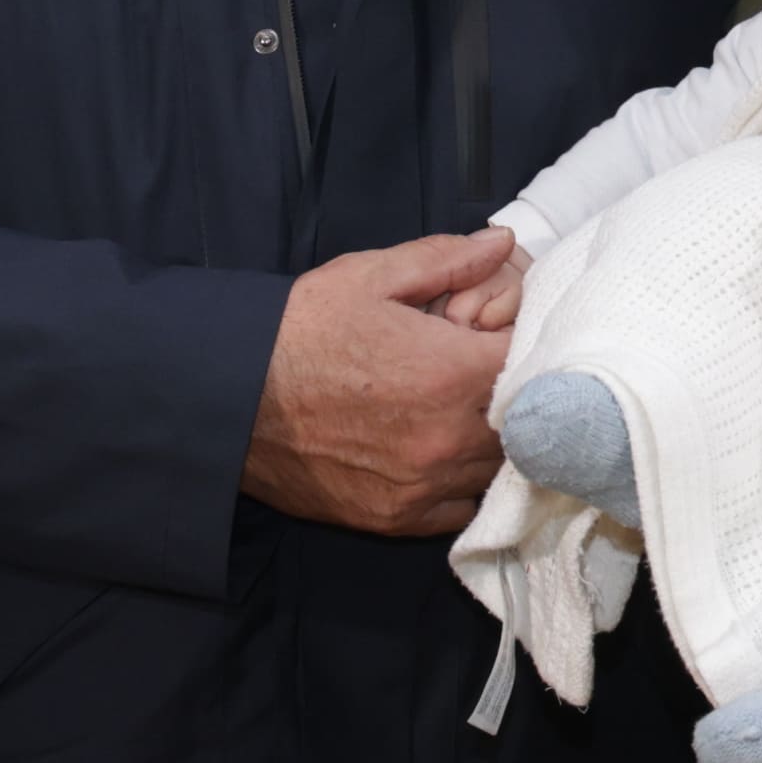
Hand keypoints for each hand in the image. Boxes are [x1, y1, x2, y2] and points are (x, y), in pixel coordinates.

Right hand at [244, 233, 514, 533]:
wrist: (226, 399)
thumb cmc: (295, 334)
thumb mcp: (368, 278)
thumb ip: (446, 260)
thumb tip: (501, 244)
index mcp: (450, 374)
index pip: (535, 363)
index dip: (528, 343)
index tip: (505, 333)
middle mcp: (447, 439)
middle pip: (526, 421)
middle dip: (518, 391)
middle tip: (485, 369)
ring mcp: (423, 485)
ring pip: (498, 468)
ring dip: (495, 438)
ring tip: (464, 408)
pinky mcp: (396, 518)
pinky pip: (460, 507)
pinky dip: (462, 482)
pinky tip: (441, 451)